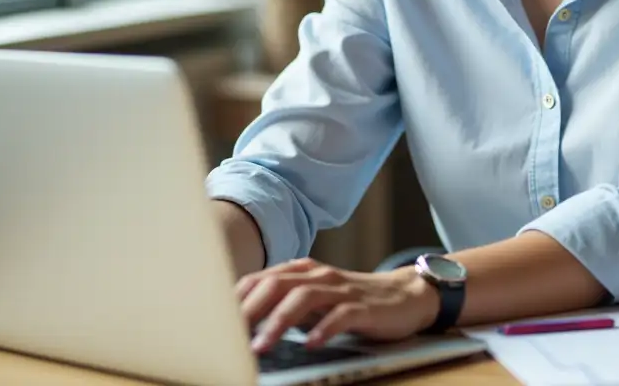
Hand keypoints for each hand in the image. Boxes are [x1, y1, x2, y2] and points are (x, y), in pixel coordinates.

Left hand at [236, 257, 439, 352]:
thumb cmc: (351, 301)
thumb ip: (284, 304)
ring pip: (304, 298)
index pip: (260, 279)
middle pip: (276, 284)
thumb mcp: (314, 300)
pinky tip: (311, 344)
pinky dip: (323, 328)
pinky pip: (341, 314)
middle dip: (249, 309)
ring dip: (278, 322)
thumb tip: (243, 326)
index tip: (213, 322)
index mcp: (302, 272)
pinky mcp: (364, 306)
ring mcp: (342, 289)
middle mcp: (319, 275)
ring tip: (261, 346)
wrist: (405, 295)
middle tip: (228, 335)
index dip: (235, 299)